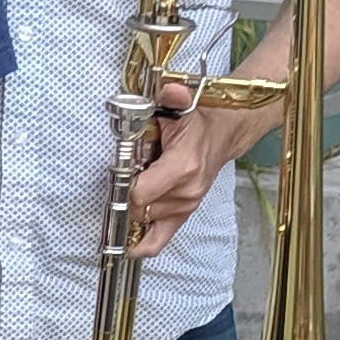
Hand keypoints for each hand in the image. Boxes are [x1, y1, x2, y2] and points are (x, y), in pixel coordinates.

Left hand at [129, 80, 253, 260]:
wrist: (223, 135)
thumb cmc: (197, 123)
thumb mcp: (183, 107)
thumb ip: (174, 99)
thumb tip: (171, 91)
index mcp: (182, 167)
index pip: (140, 193)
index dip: (123, 186)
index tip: (116, 175)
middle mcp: (185, 192)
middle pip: (137, 209)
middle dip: (123, 197)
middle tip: (119, 183)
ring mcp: (185, 206)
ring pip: (143, 220)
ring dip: (131, 209)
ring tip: (128, 194)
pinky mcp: (183, 215)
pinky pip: (159, 240)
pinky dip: (142, 246)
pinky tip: (125, 248)